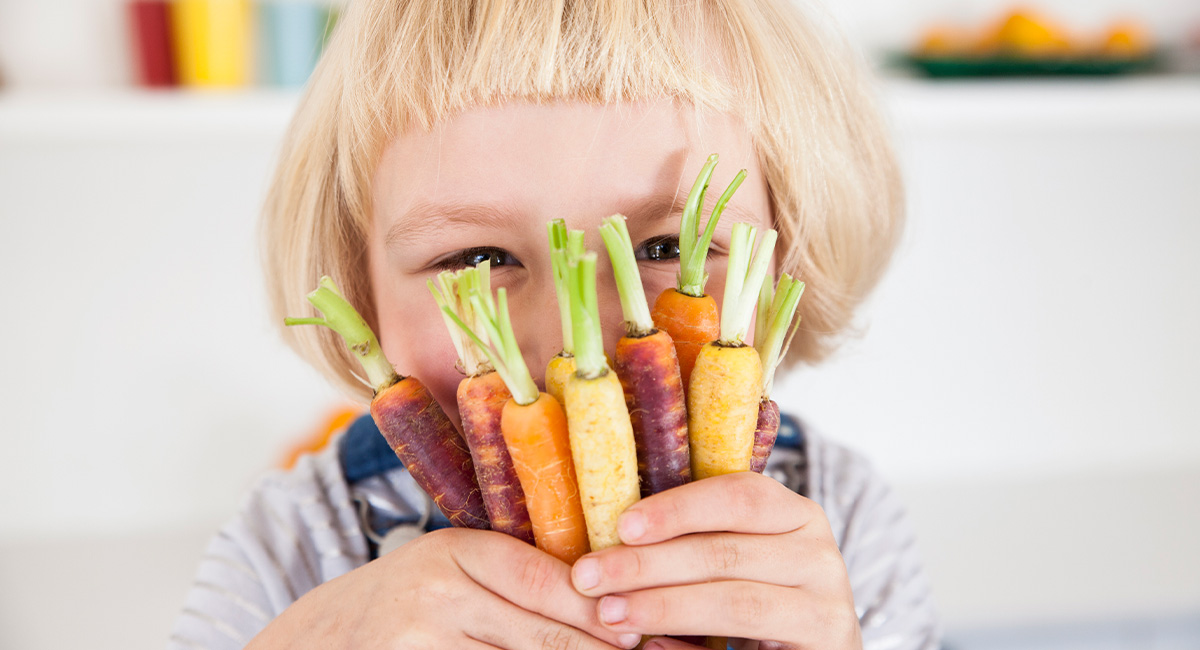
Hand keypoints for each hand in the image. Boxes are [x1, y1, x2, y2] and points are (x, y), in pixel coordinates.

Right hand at [247, 527, 641, 648]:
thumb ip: (514, 572)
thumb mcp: (451, 565)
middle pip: (542, 633)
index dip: (597, 607)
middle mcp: (436, 598)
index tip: (636, 625)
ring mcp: (423, 646)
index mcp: (452, 552)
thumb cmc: (406, 596)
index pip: (542, 580)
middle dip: (598, 649)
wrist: (323, 638)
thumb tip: (603, 593)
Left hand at [569, 472, 860, 649]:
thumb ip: (692, 540)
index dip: (678, 509)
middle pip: (726, 551)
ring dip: (663, 606)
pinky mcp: (825, 646)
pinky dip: (693, 647)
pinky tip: (654, 646)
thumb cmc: (755, 598)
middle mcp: (819, 554)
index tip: (621, 526)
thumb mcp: (732, 559)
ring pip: (735, 601)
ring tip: (610, 612)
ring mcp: (827, 605)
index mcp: (795, 515)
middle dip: (648, 563)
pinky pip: (750, 644)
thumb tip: (610, 529)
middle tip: (588, 576)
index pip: (738, 496)